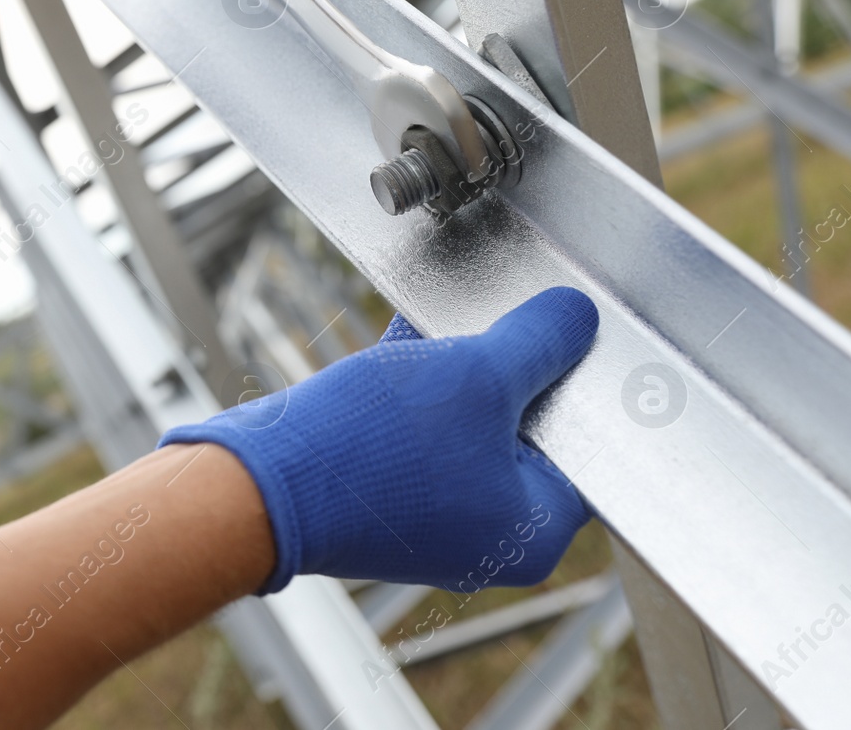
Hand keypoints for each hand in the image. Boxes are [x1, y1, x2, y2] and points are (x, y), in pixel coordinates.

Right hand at [161, 287, 598, 592]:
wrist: (262, 481)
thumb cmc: (374, 448)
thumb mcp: (476, 375)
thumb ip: (538, 342)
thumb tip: (578, 317)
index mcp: (533, 530)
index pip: (589, 448)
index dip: (583, 382)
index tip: (572, 334)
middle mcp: (489, 534)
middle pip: (527, 430)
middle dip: (513, 365)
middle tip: (510, 318)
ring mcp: (434, 514)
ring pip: (469, 422)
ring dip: (461, 367)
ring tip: (453, 321)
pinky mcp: (388, 492)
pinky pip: (423, 428)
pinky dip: (421, 384)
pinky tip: (415, 333)